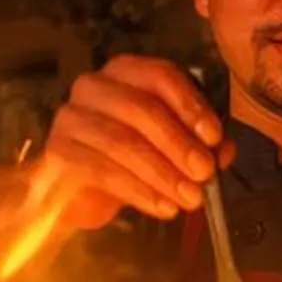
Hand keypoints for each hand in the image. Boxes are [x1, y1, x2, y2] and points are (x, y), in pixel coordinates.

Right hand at [34, 55, 229, 227]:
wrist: (74, 195)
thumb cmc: (125, 163)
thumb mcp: (169, 151)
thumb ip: (198, 144)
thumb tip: (224, 150)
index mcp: (123, 73)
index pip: (160, 75)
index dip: (190, 105)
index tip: (214, 138)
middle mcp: (92, 87)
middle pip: (141, 108)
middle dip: (179, 143)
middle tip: (205, 173)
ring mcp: (69, 118)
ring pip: (123, 142)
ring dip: (163, 173)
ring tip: (190, 199)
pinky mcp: (57, 153)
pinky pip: (103, 171)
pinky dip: (140, 192)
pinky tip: (164, 208)